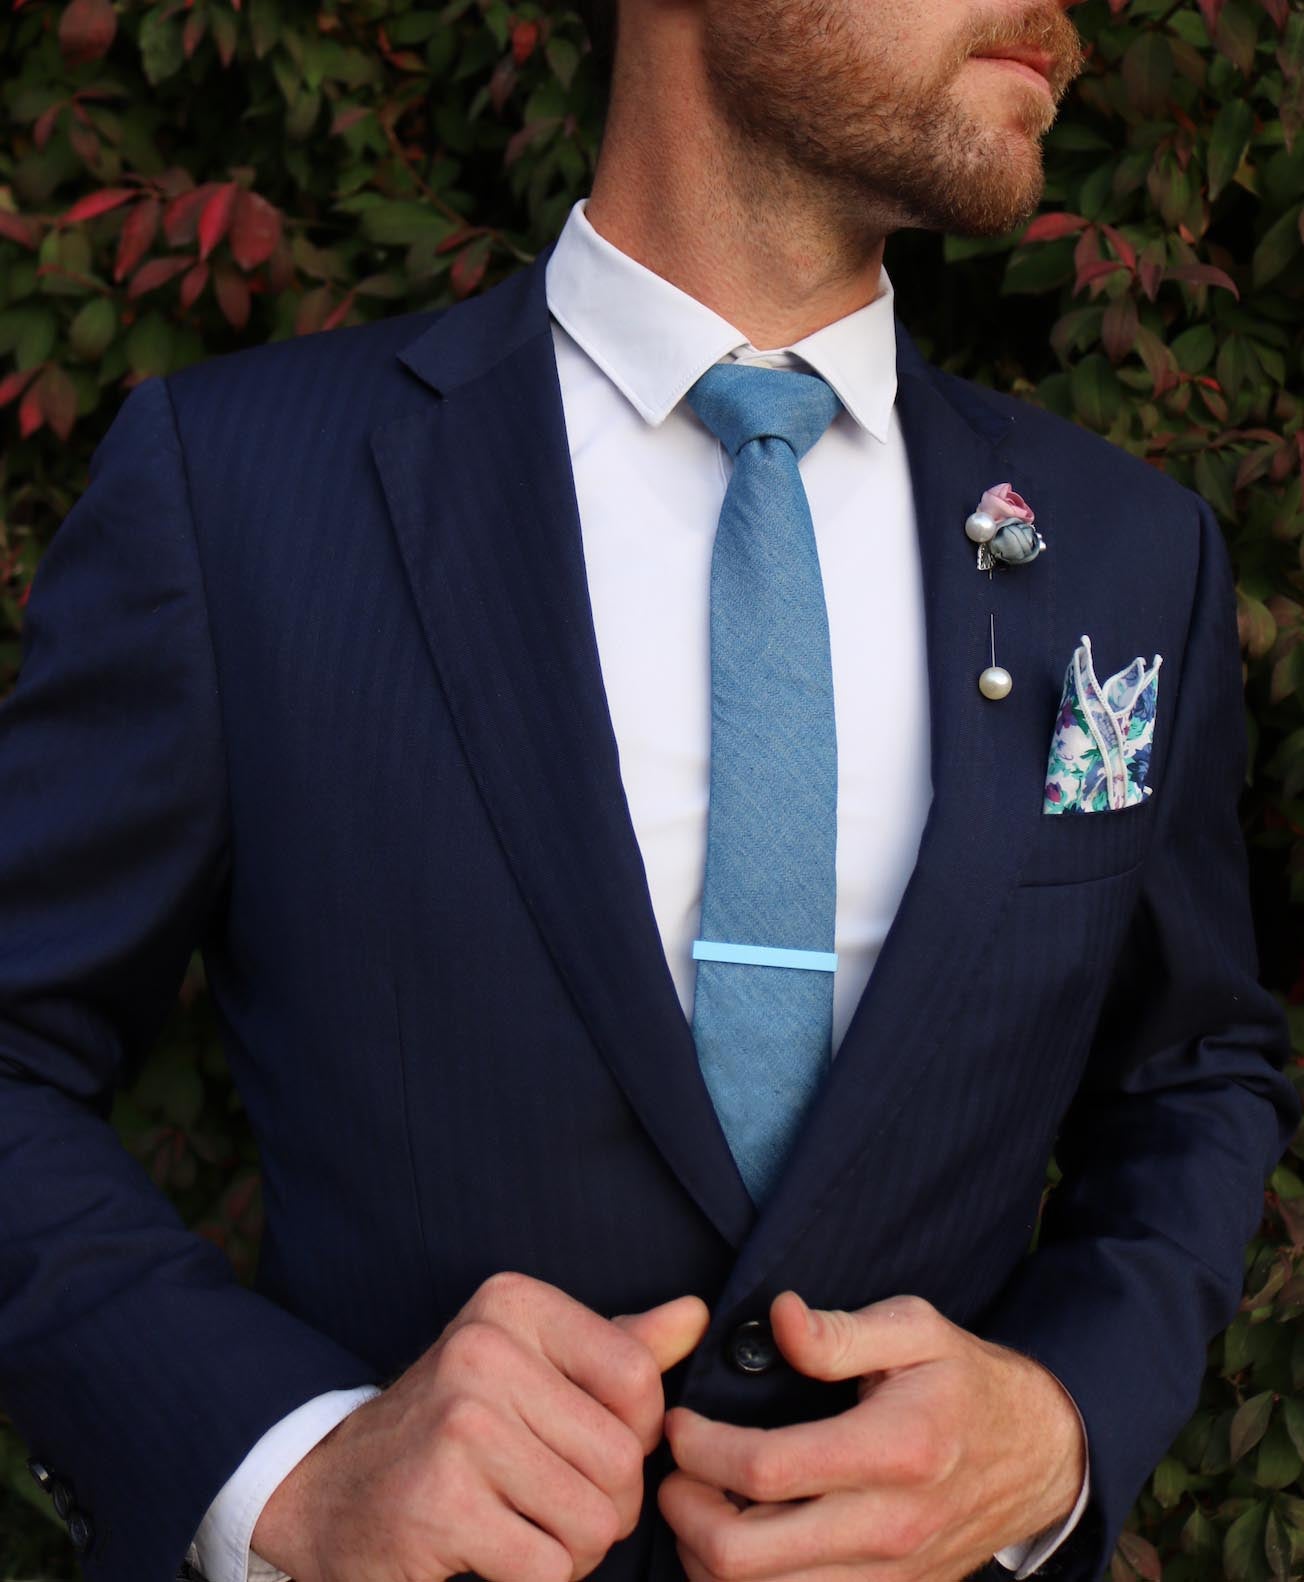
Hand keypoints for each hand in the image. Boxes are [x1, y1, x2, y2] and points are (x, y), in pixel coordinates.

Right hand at [253, 1271, 709, 1581]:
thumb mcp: (529, 1369)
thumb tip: (697, 1315)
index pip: (638, 1379)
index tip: (587, 1449)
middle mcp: (483, 1349)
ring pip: (593, 1521)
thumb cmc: (451, 1430)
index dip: (634, 1438)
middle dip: (605, 1508)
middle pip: (621, 1460)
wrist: (327, 1491)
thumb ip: (615, 1348)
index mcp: (513, 1306)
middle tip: (550, 1507)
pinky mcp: (440, 1503)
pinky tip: (491, 1558)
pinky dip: (534, 1581)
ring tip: (521, 1531)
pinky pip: (547, 1569)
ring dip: (571, 1553)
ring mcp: (459, 1424)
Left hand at [659, 1291, 1085, 1581]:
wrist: (1039, 1458)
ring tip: (698, 1503)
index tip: (678, 1421)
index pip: (766, 1470)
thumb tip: (780, 1319)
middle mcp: (887, 1527)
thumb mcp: (916, 1329)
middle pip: (746, 1558)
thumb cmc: (966, 1382)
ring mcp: (888, 1575)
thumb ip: (841, 1330)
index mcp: (892, 1450)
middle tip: (673, 1470)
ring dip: (707, 1556)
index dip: (702, 1449)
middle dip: (686, 1513)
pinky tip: (738, 1536)